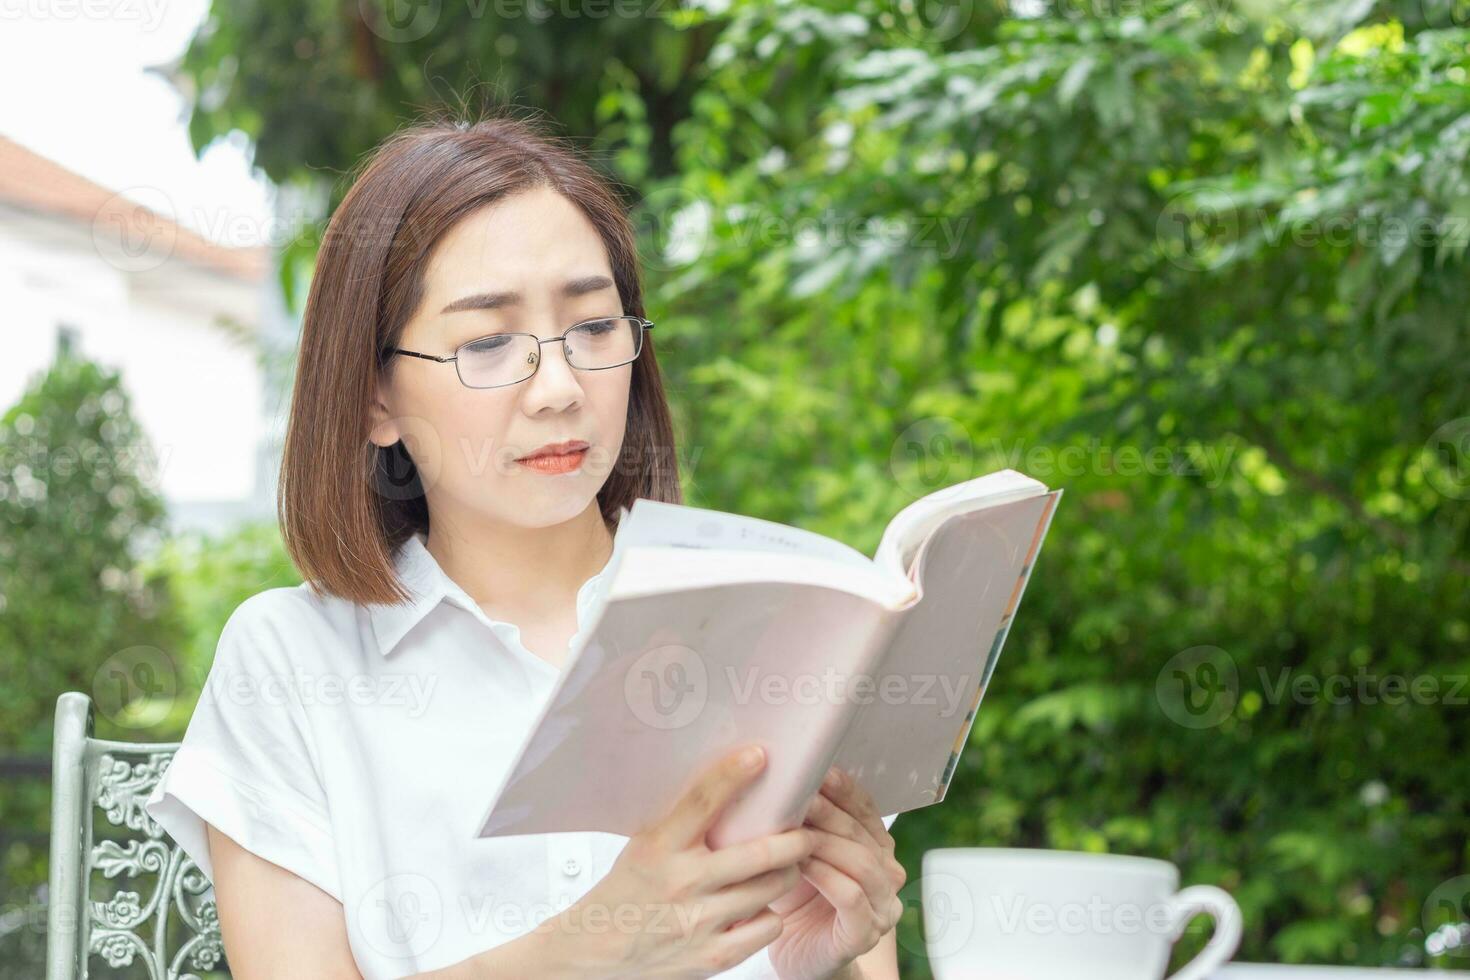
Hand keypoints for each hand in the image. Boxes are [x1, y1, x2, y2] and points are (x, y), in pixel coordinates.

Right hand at [541, 744, 815, 979]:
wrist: (595, 954)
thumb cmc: (627, 891)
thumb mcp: (645, 847)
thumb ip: (684, 824)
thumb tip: (734, 783)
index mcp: (659, 848)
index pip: (700, 802)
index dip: (732, 775)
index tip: (759, 755)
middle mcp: (681, 883)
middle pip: (759, 853)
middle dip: (795, 839)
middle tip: (807, 831)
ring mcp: (699, 922)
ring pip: (771, 889)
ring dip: (788, 874)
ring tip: (789, 866)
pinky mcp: (713, 957)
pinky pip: (768, 926)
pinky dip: (771, 914)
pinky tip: (761, 906)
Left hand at [766, 766, 904, 979]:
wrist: (799, 957)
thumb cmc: (797, 900)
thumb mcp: (799, 853)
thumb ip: (802, 822)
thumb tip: (778, 778)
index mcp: (876, 848)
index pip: (867, 810)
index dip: (845, 789)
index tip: (818, 770)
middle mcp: (887, 874)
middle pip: (861, 833)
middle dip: (829, 812)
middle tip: (799, 796)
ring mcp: (881, 906)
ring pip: (861, 863)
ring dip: (826, 842)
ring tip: (795, 830)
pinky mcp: (865, 933)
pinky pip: (851, 897)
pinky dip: (826, 876)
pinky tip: (800, 865)